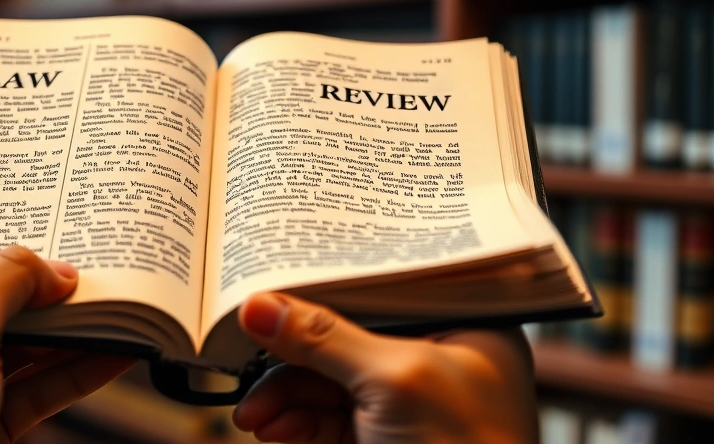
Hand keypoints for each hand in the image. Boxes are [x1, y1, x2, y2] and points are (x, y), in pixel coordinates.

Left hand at [0, 246, 134, 443]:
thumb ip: (6, 282)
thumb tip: (54, 270)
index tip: (44, 226)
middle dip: (45, 289)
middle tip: (91, 266)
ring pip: (26, 347)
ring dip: (73, 328)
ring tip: (116, 302)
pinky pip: (43, 388)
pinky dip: (81, 369)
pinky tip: (116, 349)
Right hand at [234, 293, 537, 443]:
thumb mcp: (393, 382)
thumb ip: (325, 339)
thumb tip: (262, 306)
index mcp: (464, 324)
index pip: (382, 287)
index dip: (325, 285)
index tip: (271, 290)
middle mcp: (438, 356)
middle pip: (346, 333)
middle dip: (294, 353)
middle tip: (248, 354)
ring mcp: (408, 400)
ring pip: (329, 378)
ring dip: (284, 394)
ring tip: (253, 413)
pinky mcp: (382, 436)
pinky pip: (327, 415)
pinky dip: (295, 420)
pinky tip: (271, 426)